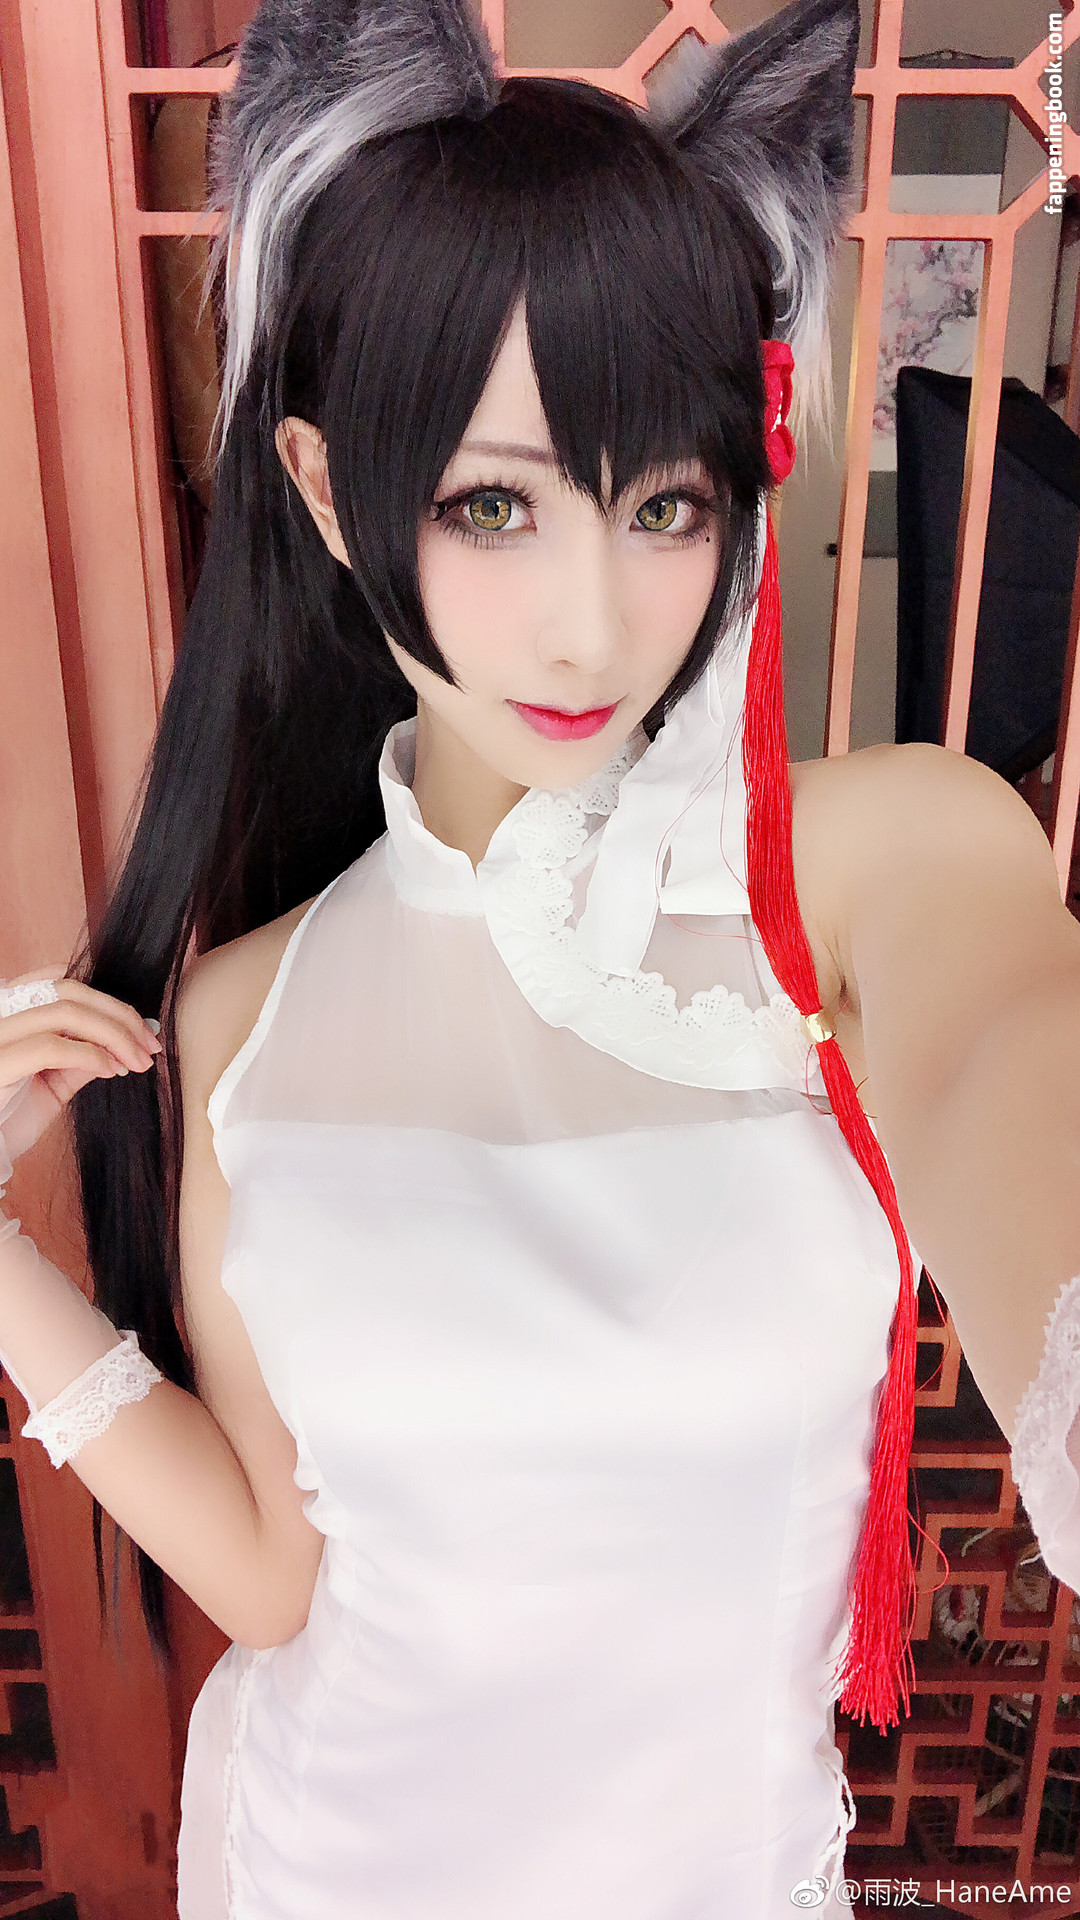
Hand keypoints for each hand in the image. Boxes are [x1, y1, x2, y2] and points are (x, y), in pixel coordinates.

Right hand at [0, 969, 160, 1168]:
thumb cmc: (9, 1122)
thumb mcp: (52, 1086)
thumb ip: (79, 1059)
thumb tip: (123, 1045)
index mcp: (11, 1014)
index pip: (60, 980)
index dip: (107, 999)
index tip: (142, 1028)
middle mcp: (1, 1017)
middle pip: (69, 992)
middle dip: (120, 1015)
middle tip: (150, 1045)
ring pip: (65, 1012)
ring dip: (113, 1034)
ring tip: (137, 1061)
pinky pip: (51, 1047)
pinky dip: (90, 1055)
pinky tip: (110, 1071)